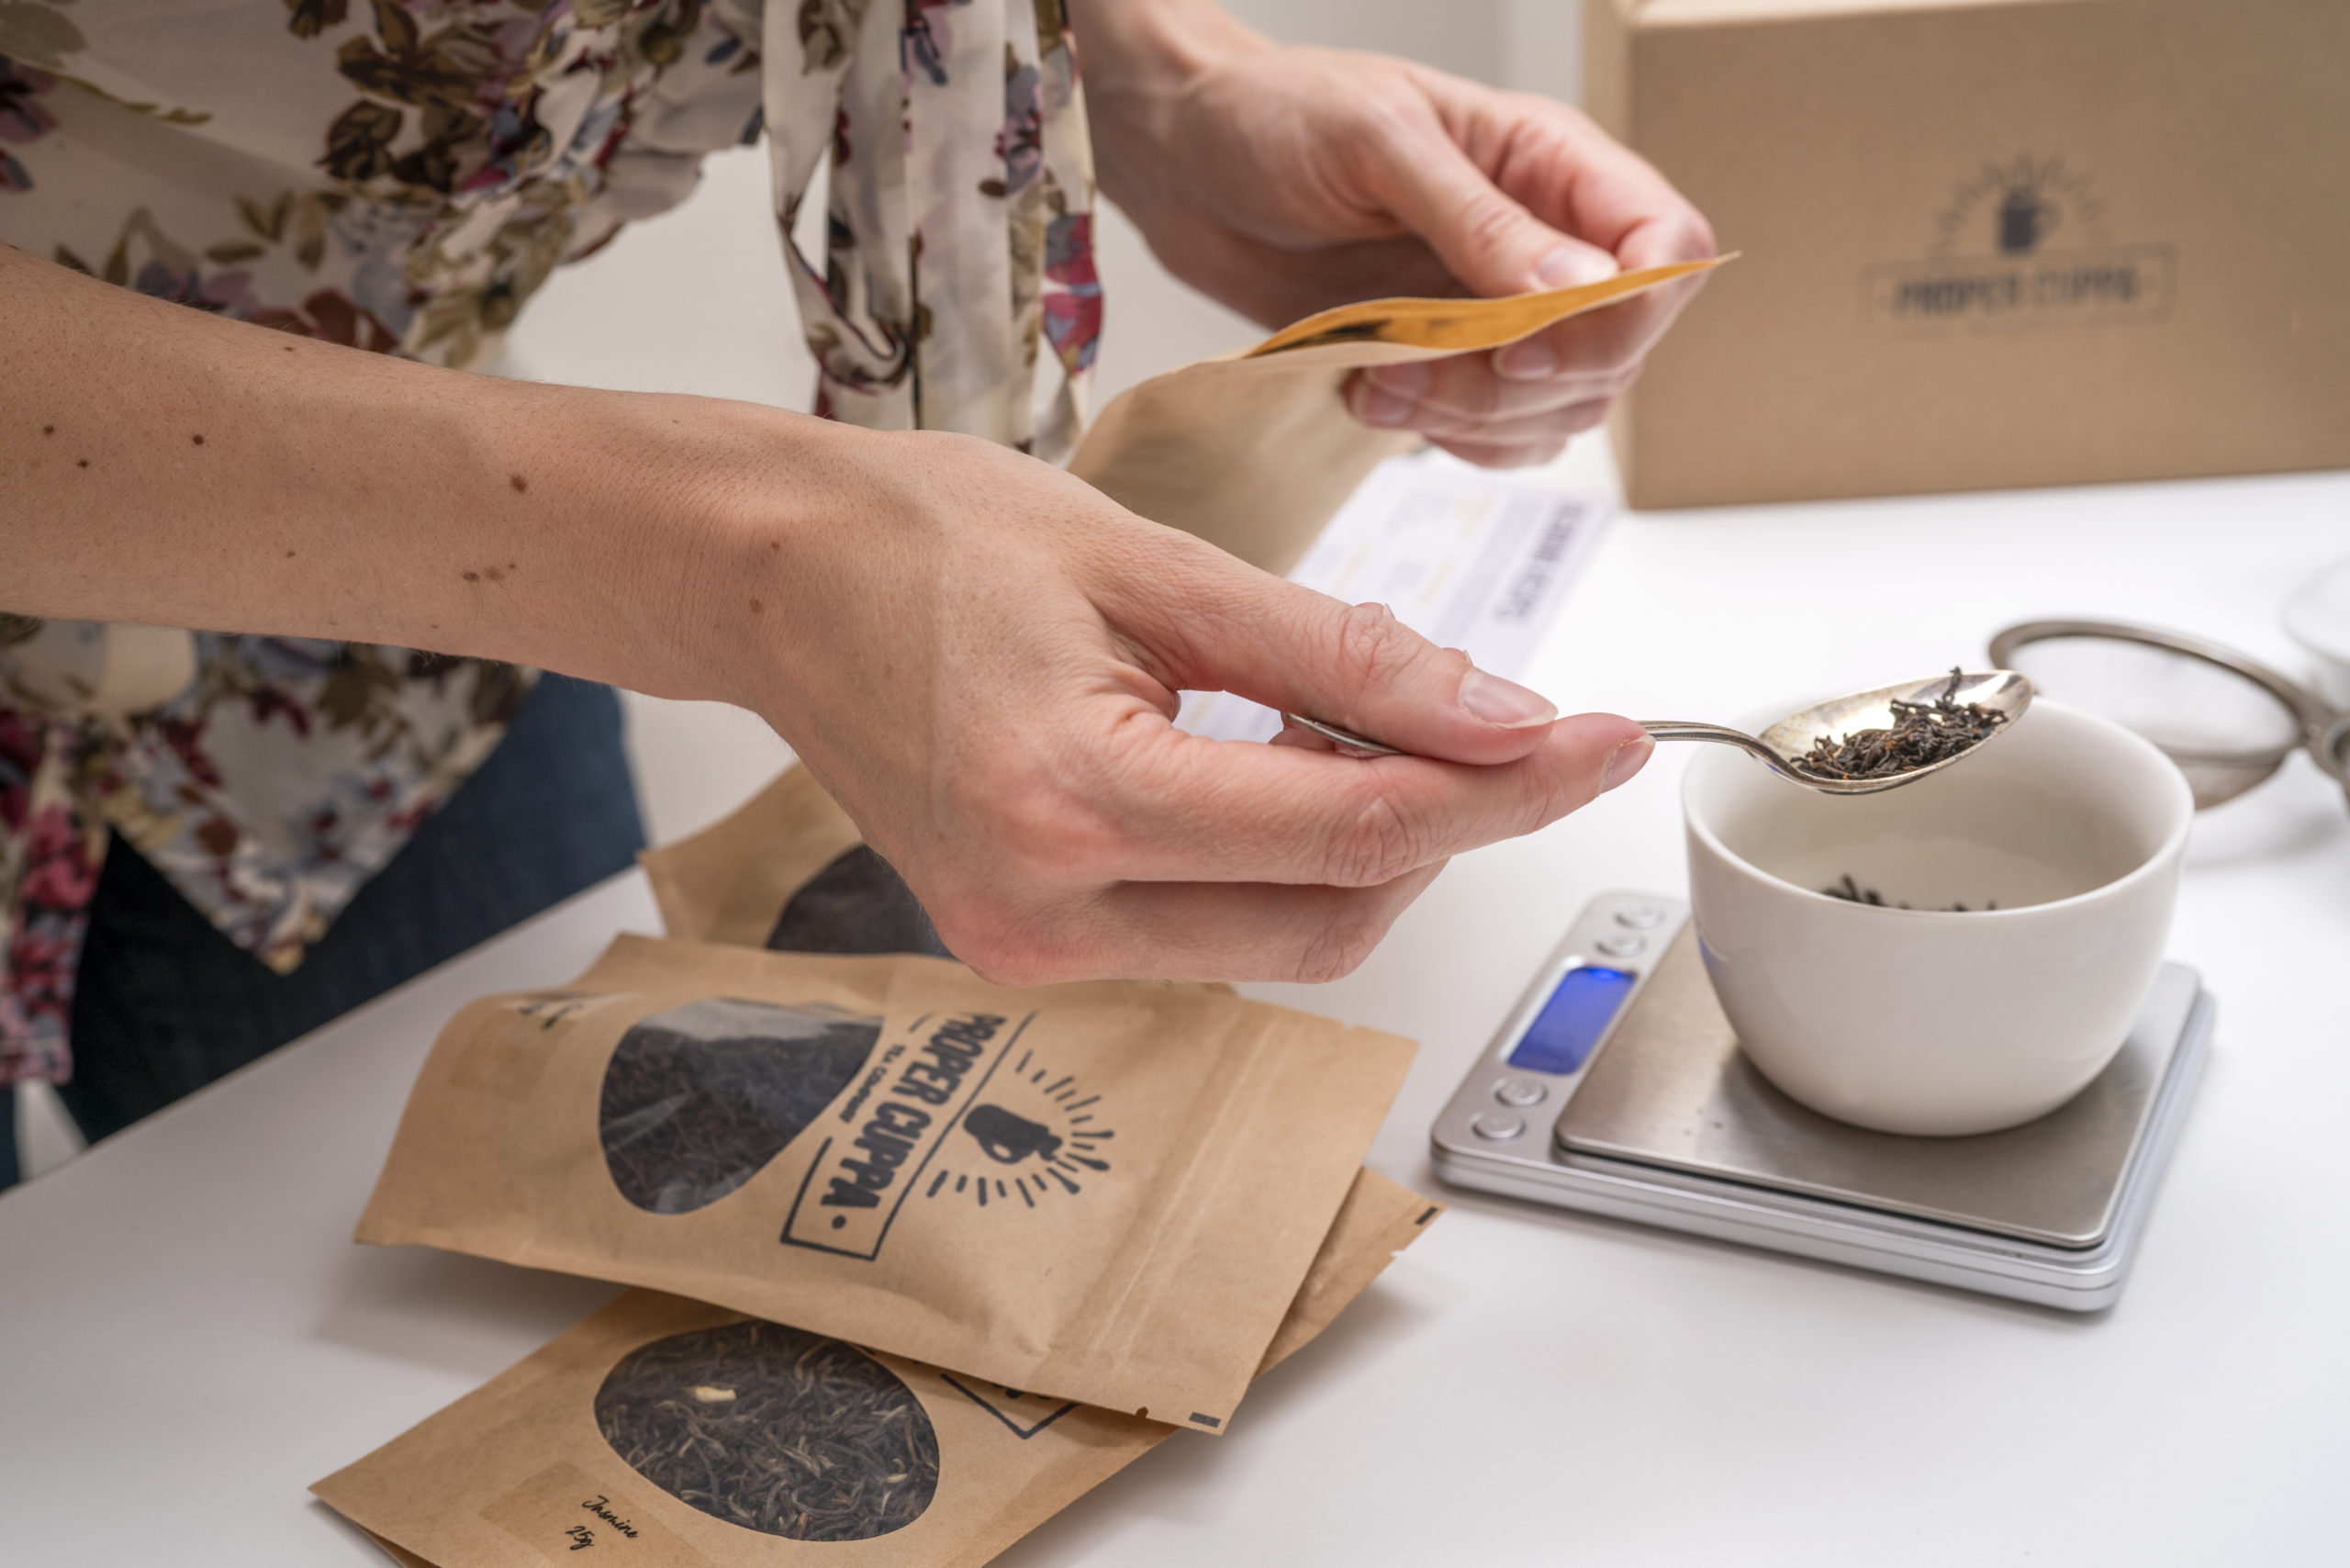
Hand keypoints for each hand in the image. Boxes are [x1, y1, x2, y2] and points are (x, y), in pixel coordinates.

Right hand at [689, 423, 1651, 983]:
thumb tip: (1494, 716)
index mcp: (1071, 802)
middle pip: (1332, 916)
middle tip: (1515, 731)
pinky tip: (1287, 767)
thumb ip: (1337, 654)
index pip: (1353, 830)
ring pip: (1278, 943)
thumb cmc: (926, 537)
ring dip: (1364, 850)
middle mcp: (1042, 912)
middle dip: (1446, 829)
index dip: (1502, 790)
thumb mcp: (1157, 565)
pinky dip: (1277, 861)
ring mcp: (1024, 946)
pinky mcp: (1021, 943)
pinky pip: (1204, 932)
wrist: (770, 575)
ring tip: (1381, 729)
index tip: (1602, 742)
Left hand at [1078, 7, 1715, 466]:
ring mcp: (1496, 311)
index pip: (1666, 248)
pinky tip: (1374, 401)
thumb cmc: (1277, 115)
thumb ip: (1478, 218)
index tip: (1536, 344)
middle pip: (1615, 350)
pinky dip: (1449, 440)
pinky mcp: (1445, 362)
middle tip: (1424, 369)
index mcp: (1551, 164)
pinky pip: (1497, 435)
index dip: (1630, 312)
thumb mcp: (1380, 142)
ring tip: (1380, 383)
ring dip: (1475, 421)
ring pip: (1559, 408)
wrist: (1186, 159)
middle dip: (1527, 384)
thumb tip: (1581, 281)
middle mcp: (1542, 242)